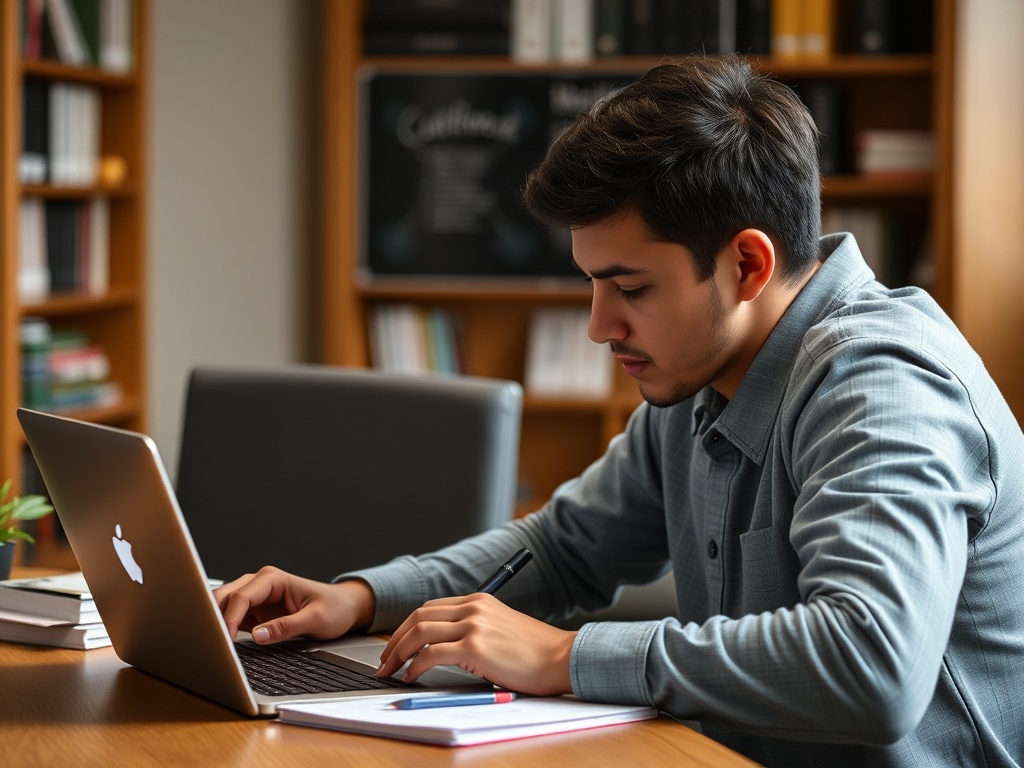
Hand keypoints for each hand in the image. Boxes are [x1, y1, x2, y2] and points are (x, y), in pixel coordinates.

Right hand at [215, 566, 374, 643]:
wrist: (344, 608)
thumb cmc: (334, 608)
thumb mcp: (316, 619)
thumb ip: (286, 627)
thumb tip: (258, 635)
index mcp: (273, 579)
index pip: (242, 596)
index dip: (230, 617)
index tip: (226, 639)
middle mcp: (260, 585)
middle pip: (225, 596)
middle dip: (213, 616)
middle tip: (208, 641)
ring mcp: (255, 598)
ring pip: (223, 606)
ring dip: (215, 622)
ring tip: (209, 643)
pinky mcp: (254, 613)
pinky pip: (231, 619)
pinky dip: (222, 630)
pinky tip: (218, 644)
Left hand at [377, 593, 575, 695]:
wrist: (560, 657)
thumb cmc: (535, 651)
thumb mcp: (501, 626)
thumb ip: (475, 627)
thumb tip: (444, 646)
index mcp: (479, 600)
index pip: (430, 608)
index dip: (407, 626)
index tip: (396, 645)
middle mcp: (474, 608)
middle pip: (419, 616)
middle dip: (395, 639)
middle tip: (384, 660)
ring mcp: (474, 626)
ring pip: (420, 632)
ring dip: (398, 653)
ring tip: (390, 670)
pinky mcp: (475, 647)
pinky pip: (431, 655)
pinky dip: (415, 666)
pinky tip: (411, 676)